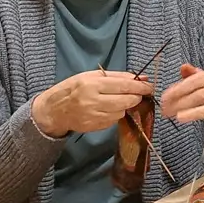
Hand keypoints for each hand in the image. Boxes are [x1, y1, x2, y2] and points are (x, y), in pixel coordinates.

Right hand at [31, 70, 152, 136]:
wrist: (54, 110)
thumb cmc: (74, 88)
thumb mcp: (92, 76)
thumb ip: (118, 76)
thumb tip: (142, 78)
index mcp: (92, 84)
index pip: (124, 86)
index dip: (140, 87)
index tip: (149, 87)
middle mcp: (93, 100)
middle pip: (126, 101)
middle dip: (136, 98)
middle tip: (139, 95)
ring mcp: (93, 115)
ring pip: (121, 112)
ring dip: (124, 107)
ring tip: (117, 101)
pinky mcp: (94, 127)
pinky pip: (113, 121)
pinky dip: (115, 114)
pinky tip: (107, 109)